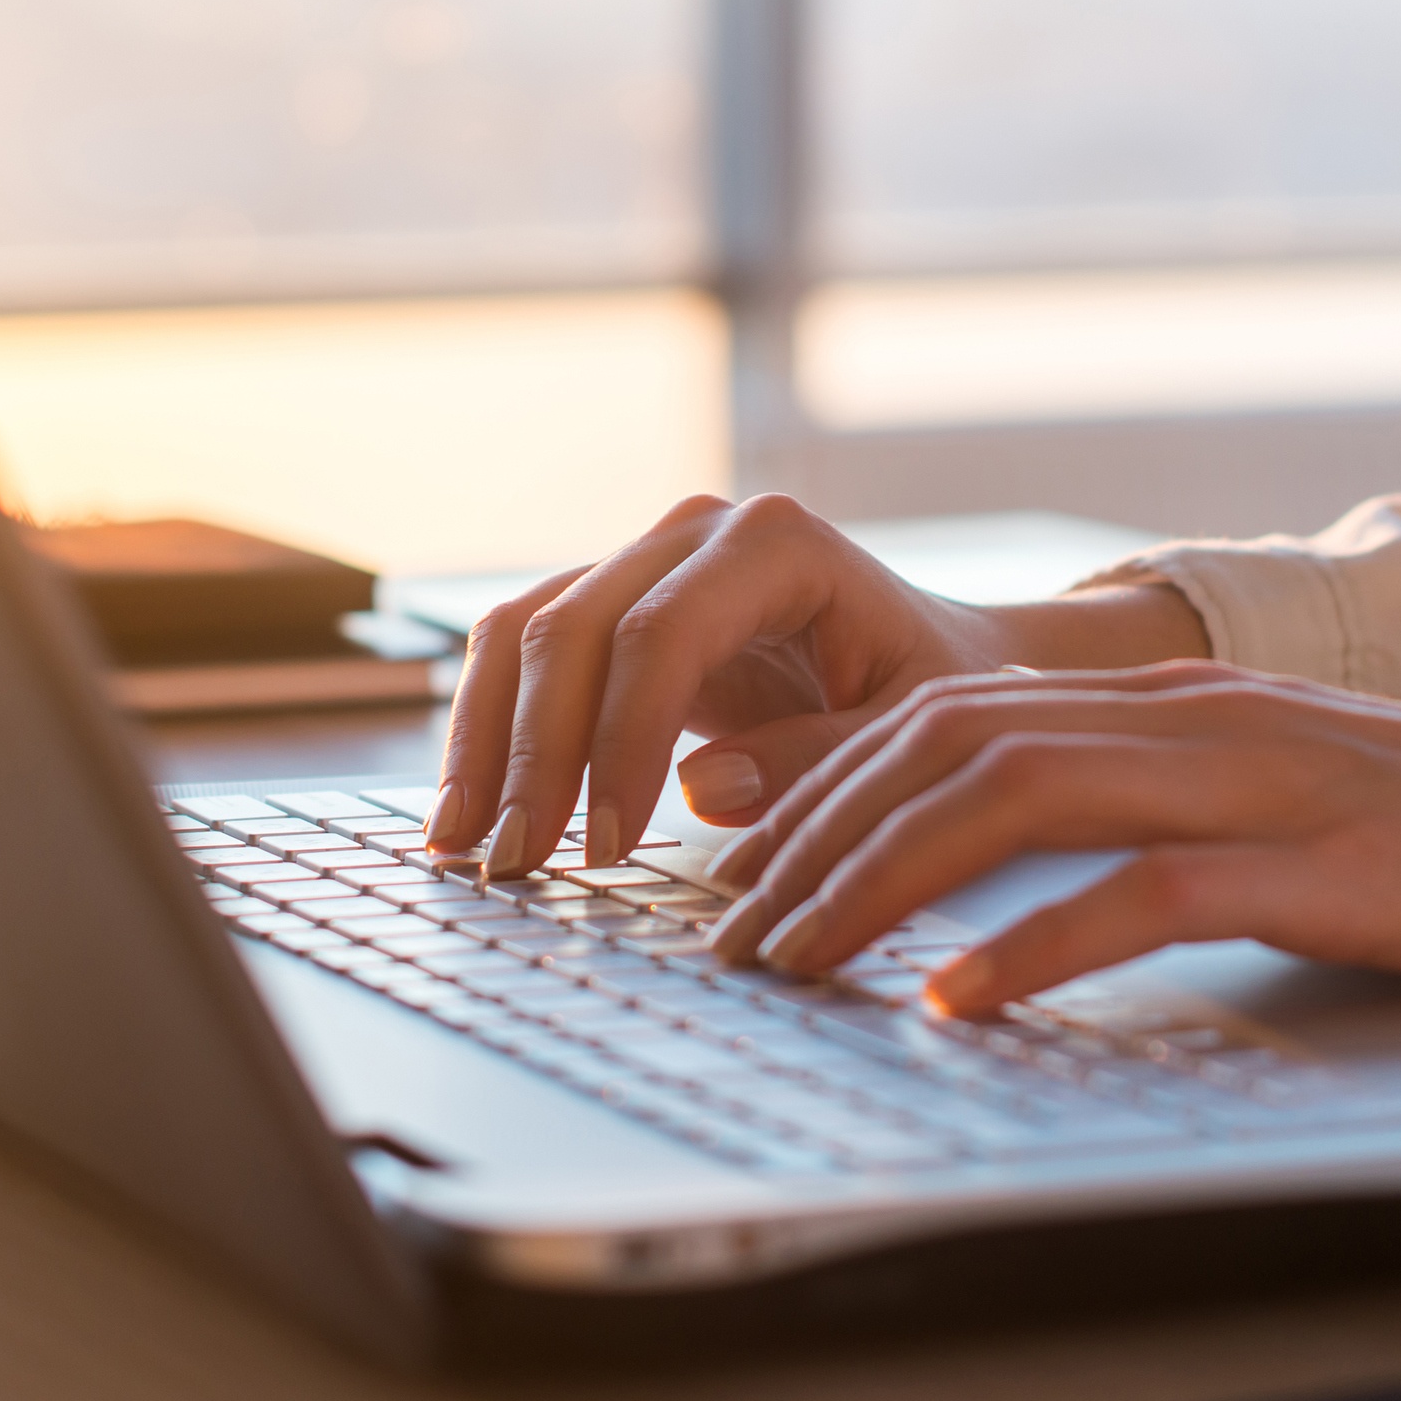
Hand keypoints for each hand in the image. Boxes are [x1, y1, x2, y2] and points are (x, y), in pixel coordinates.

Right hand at [424, 492, 1203, 871]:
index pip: (661, 634)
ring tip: (466, 852)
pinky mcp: (607, 605)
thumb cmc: (934, 692)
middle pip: (574, 630)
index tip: (608, 848)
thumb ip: (820, 759)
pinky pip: (520, 654)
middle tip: (520, 868)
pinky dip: (486, 733)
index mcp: (775, 543)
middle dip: (536, 756)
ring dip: (485, 746)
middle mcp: (693, 532)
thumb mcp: (912, 734)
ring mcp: (640, 559)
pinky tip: (469, 818)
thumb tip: (701, 786)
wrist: (931, 655)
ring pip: (524, 635)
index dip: (619, 740)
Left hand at [700, 664, 1400, 1015]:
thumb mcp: (1281, 810)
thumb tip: (1006, 888)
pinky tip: (957, 1002)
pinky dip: (1033, 945)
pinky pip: (1148, 891)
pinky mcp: (1328, 859)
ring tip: (792, 960)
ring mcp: (1263, 778)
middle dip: (809, 835)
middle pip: (945, 742)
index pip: (944, 712)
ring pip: (1013, 795)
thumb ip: (1149, 823)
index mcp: (1177, 703)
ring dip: (880, 881)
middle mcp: (1198, 717)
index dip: (816, 779)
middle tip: (720, 933)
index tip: (721, 857)